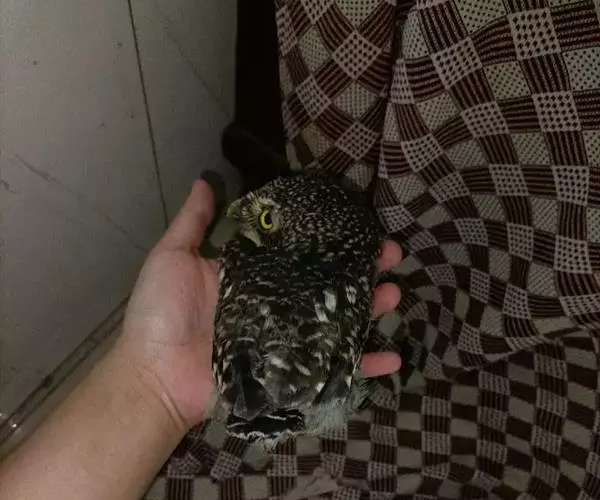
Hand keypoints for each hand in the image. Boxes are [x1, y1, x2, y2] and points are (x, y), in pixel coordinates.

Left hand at [119, 180, 402, 429]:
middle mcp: (278, 304)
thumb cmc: (162, 315)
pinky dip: (365, 368)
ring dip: (372, 309)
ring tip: (393, 294)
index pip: (303, 252)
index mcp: (256, 276)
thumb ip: (194, 223)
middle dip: (363, 269)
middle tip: (391, 255)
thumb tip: (205, 179)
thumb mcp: (174, 258)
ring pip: (340, 321)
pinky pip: (335, 372)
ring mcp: (289, 340)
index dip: (331, 238)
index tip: (358, 223)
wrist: (155, 375)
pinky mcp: (293, 374)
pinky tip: (393, 358)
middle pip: (330, 283)